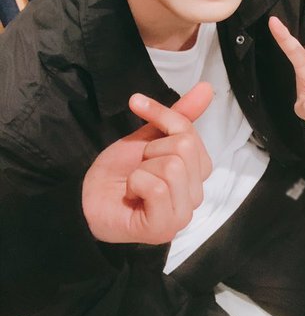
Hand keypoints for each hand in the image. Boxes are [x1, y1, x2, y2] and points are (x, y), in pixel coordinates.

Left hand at [82, 82, 212, 243]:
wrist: (85, 198)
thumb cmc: (119, 171)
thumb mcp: (149, 137)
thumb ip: (180, 115)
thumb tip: (207, 88)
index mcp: (196, 173)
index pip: (190, 133)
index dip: (163, 118)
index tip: (139, 107)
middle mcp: (195, 195)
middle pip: (184, 148)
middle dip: (151, 150)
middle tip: (139, 166)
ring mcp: (182, 214)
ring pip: (172, 167)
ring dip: (142, 169)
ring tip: (135, 183)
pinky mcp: (165, 227)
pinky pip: (158, 187)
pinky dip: (136, 184)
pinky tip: (132, 196)